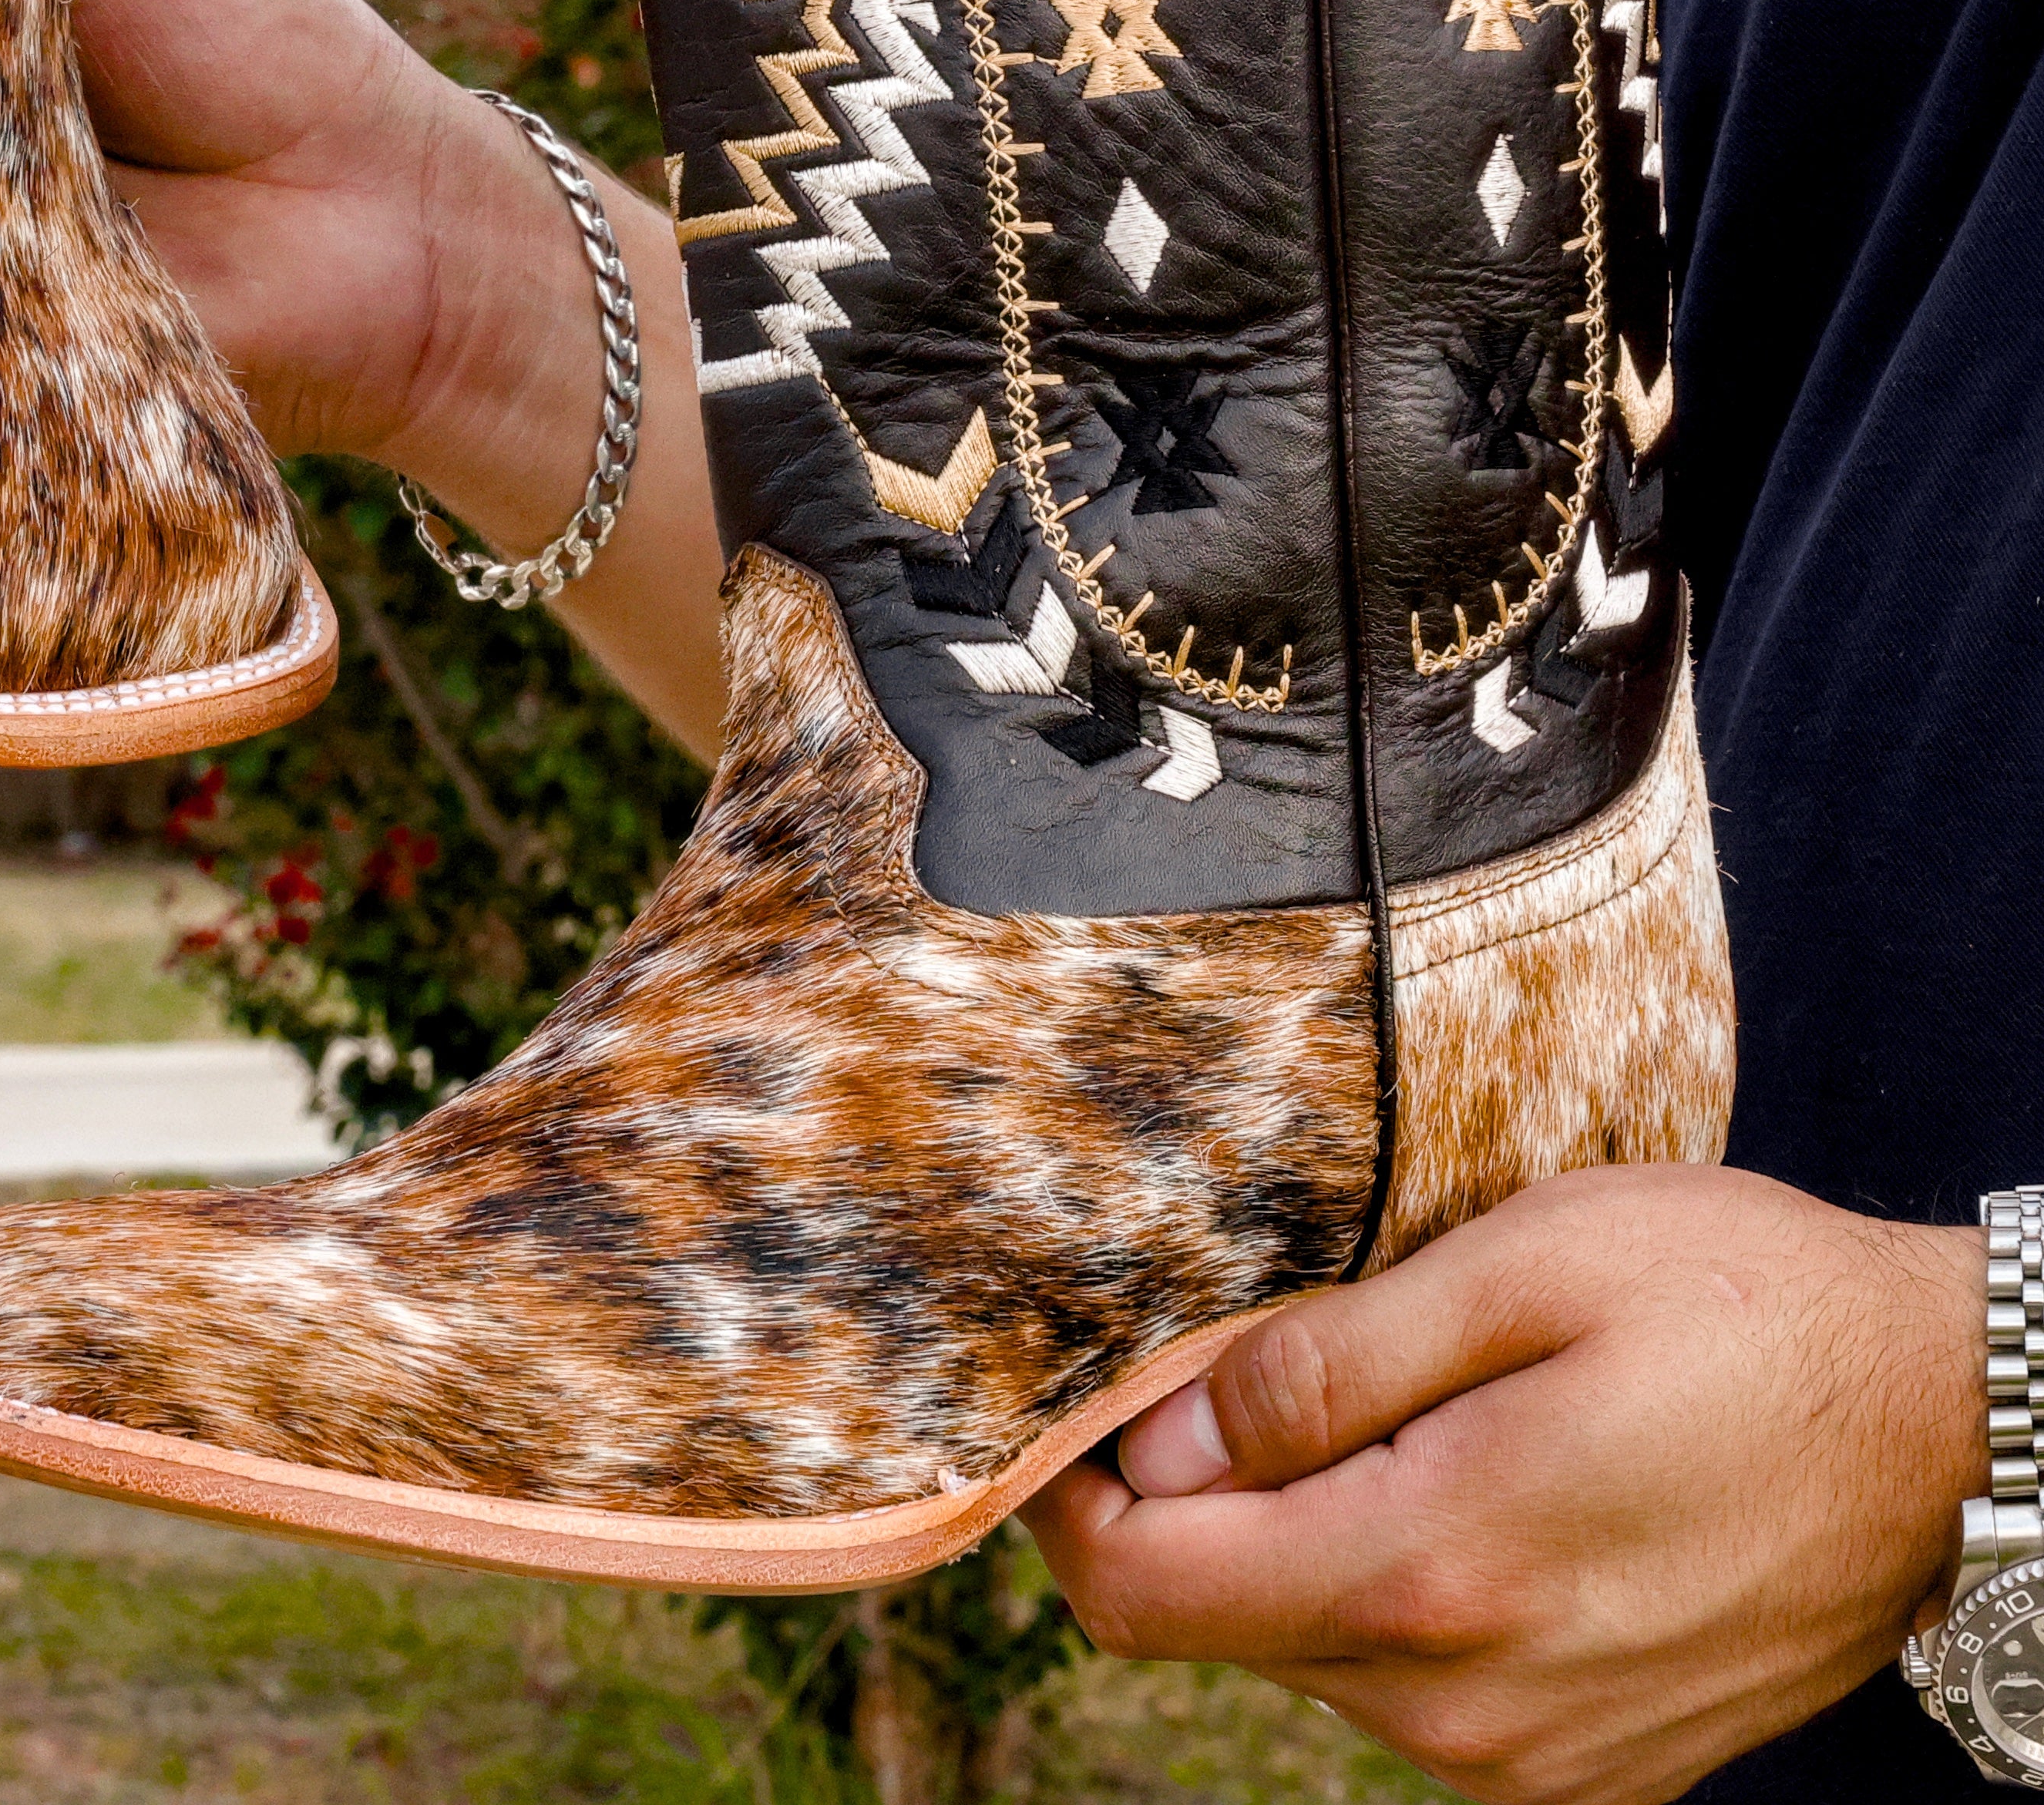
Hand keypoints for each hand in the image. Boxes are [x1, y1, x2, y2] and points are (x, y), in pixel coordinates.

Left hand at [1021, 1164, 1987, 1802]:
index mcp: (1433, 1578)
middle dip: (1193, 1495)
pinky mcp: (1586, 1765)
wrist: (1951, 1425)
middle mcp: (1468, 1710)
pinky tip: (1462, 1473)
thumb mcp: (1520, 1268)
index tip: (1080, 1395)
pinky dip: (1391, 1579)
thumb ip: (1325, 1367)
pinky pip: (1414, 1680)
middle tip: (1253, 1353)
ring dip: (1300, 1532)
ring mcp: (1535, 1760)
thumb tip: (1168, 1436)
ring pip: (1310, 1648)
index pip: (1143, 1591)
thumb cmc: (1739, 1307)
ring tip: (1390, 1401)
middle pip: (1219, 1617)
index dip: (1070, 1492)